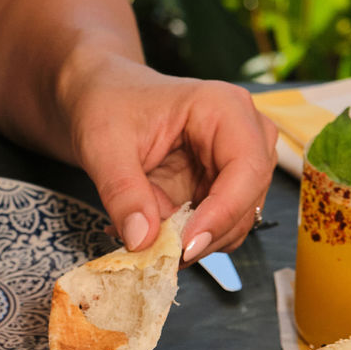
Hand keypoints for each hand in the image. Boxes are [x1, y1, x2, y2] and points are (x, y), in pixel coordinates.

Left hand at [65, 60, 276, 257]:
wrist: (103, 97)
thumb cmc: (107, 104)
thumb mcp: (104, 145)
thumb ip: (123, 192)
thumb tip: (142, 240)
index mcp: (224, 108)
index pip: (247, 168)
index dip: (223, 213)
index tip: (186, 246)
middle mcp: (243, 134)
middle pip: (247, 201)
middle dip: (205, 235)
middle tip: (157, 252)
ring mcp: (236, 163)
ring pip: (235, 222)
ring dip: (192, 240)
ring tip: (142, 234)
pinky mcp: (222, 187)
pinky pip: (216, 227)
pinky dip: (185, 239)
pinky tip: (149, 228)